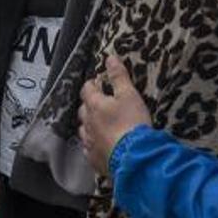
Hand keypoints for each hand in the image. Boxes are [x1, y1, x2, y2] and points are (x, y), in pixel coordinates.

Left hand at [79, 56, 151, 176]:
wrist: (135, 157)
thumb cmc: (132, 123)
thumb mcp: (129, 95)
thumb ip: (118, 76)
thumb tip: (110, 58)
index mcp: (95, 105)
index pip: (87, 90)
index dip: (92, 85)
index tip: (98, 83)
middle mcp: (88, 123)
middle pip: (83, 110)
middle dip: (89, 105)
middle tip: (100, 103)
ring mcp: (89, 142)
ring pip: (84, 130)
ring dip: (90, 125)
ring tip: (100, 125)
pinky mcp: (94, 159)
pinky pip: (89, 149)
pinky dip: (93, 144)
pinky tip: (101, 145)